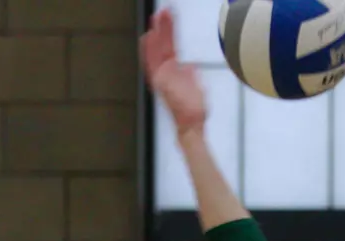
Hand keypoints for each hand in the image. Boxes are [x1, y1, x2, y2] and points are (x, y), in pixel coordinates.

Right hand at [141, 10, 207, 136]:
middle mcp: (165, 72)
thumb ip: (192, 76)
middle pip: (163, 45)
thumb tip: (190, 68)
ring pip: (157, 50)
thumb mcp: (196, 88)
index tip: (169, 18)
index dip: (170, 32)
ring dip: (157, 33)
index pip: (171, 47)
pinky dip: (149, 49)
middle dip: (163, 28)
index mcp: (174, 71)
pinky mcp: (160, 81)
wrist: (191, 124)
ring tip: (156, 17)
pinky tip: (148, 36)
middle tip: (163, 11)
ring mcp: (162, 76)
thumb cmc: (194, 110)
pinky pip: (152, 62)